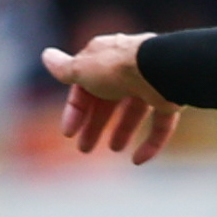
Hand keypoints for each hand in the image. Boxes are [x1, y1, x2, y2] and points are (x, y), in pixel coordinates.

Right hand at [42, 34, 180, 162]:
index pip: (84, 85)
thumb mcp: (83, 70)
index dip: (75, 110)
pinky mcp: (170, 99)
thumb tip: (46, 56)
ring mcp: (150, 83)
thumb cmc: (116, 68)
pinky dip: (150, 144)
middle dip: (96, 125)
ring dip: (123, 130)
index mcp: (104, 59)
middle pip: (109, 100)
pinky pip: (160, 125)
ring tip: (115, 149)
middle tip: (85, 149)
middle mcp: (127, 69)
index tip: (68, 133)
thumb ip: (65, 69)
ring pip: (135, 110)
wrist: (159, 71)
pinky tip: (138, 160)